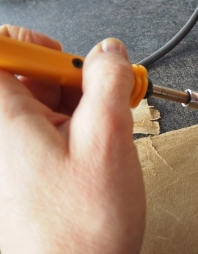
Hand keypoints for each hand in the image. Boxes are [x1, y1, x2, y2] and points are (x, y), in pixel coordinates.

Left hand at [0, 25, 144, 252]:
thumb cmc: (79, 228)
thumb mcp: (108, 139)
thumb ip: (109, 83)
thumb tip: (110, 52)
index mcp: (1, 117)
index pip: (0, 49)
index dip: (34, 45)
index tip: (65, 61)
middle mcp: (0, 131)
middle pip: (29, 73)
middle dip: (73, 80)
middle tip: (105, 104)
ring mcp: (12, 151)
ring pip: (45, 101)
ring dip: (83, 107)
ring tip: (106, 135)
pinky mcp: (26, 167)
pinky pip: (50, 128)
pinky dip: (79, 128)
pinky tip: (97, 149)